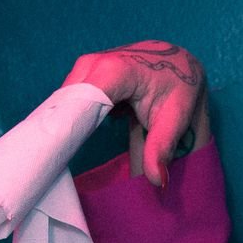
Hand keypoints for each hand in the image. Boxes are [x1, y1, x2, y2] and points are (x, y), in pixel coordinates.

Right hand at [63, 41, 211, 188]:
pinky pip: (71, 95)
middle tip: (67, 158)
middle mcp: (96, 62)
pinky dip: (74, 114)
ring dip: (69, 122)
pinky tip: (83, 130)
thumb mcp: (176, 118)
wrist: (178, 61)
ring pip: (66, 99)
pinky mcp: (85, 69)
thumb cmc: (179, 87)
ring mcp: (88, 64)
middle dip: (66, 129)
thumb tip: (157, 180)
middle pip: (68, 102)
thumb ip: (161, 147)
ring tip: (72, 147)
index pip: (80, 101)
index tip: (63, 154)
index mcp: (117, 70)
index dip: (70, 128)